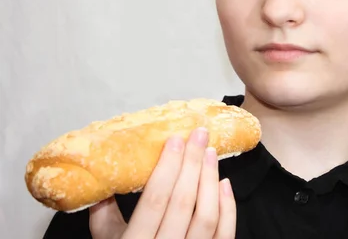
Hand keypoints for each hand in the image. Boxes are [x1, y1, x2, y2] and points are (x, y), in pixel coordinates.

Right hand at [89, 128, 235, 238]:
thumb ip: (103, 213)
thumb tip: (104, 175)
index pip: (155, 201)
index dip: (169, 168)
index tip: (177, 140)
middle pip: (183, 203)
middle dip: (193, 164)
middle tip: (200, 135)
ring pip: (206, 217)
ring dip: (210, 181)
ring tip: (211, 154)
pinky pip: (224, 235)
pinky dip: (227, 208)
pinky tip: (224, 184)